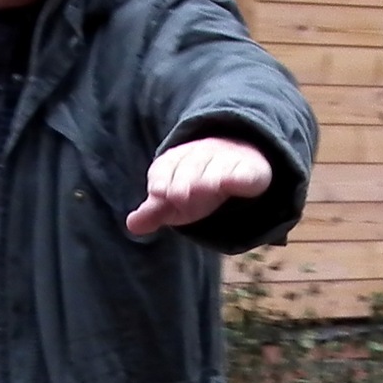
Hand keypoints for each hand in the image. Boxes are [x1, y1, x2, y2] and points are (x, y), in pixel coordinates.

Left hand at [125, 137, 272, 236]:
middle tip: (177, 195)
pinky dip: (240, 176)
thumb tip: (132, 225)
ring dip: (209, 177)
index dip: (162, 180)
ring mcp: (225, 161)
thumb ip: (155, 211)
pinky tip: (235, 182)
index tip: (159, 193)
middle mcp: (200, 156)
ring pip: (216, 168)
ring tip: (205, 188)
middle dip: (183, 180)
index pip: (165, 168)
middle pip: (190, 167)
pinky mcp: (250, 169)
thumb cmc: (196, 182)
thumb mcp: (173, 201)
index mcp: (175, 162)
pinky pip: (245, 172)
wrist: (235, 157)